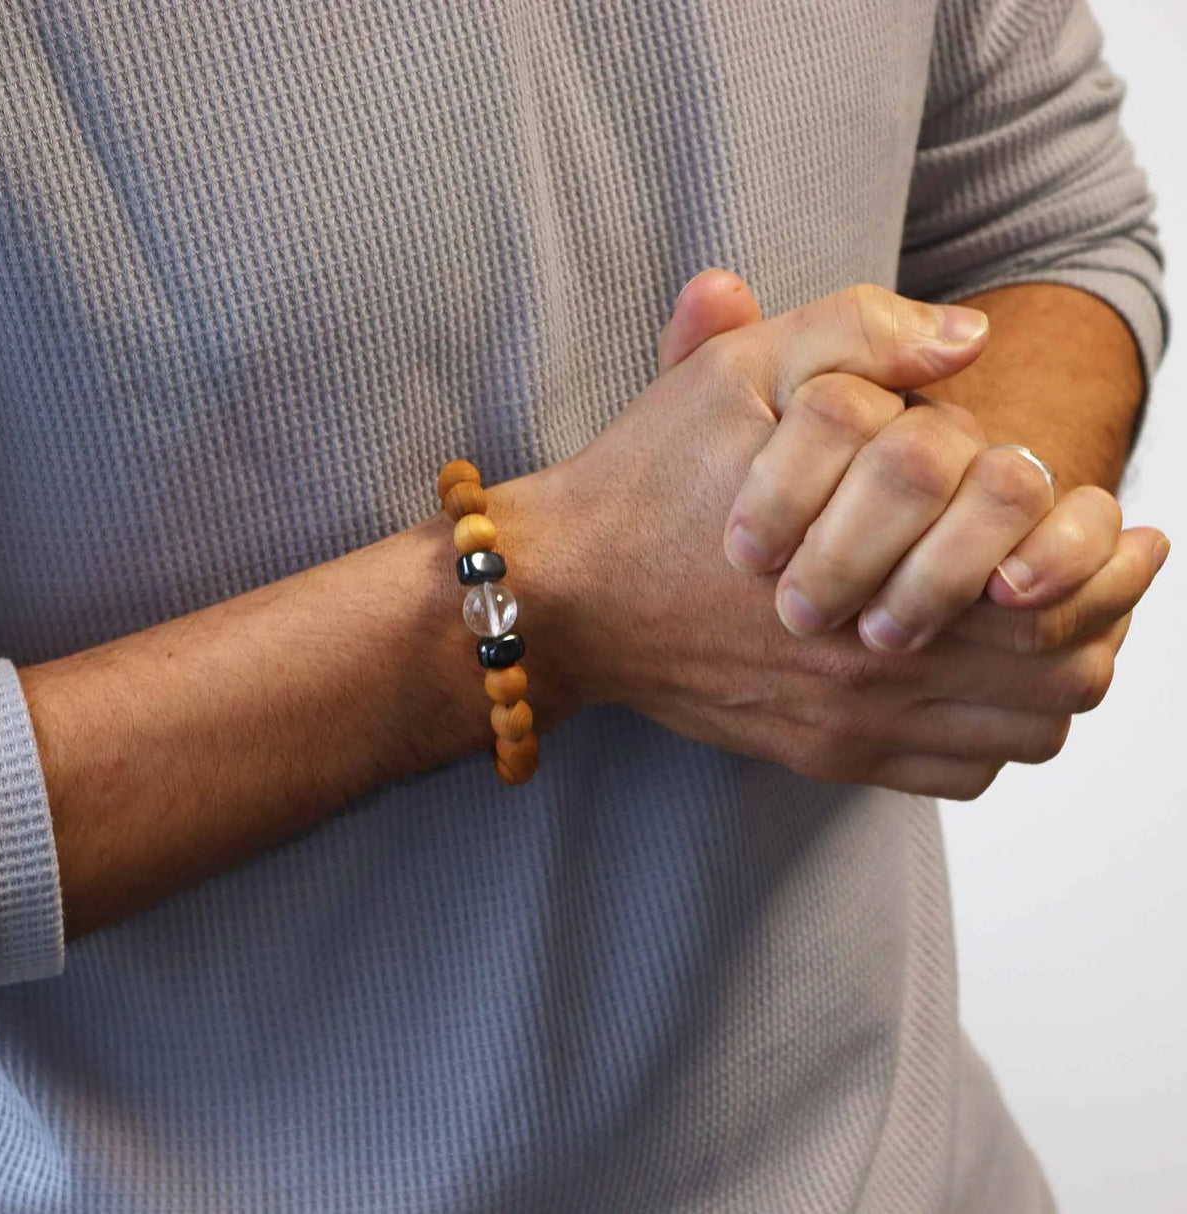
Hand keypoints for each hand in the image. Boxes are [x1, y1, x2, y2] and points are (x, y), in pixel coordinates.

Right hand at [537, 277, 1155, 797]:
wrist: (567, 594)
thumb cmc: (647, 484)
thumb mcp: (737, 372)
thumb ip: (856, 334)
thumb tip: (969, 337)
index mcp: (876, 563)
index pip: (1053, 587)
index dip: (1111, 557)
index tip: (1134, 528)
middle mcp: (876, 663)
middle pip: (1060, 673)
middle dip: (1106, 620)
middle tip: (1105, 576)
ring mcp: (850, 724)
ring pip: (1023, 733)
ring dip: (1057, 681)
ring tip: (1053, 629)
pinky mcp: (822, 756)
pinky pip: (959, 775)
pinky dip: (996, 739)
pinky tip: (981, 688)